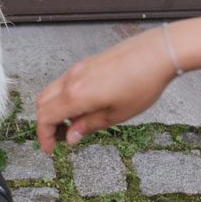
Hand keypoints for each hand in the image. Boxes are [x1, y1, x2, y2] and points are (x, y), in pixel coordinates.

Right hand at [36, 28, 175, 152]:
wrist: (157, 53)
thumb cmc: (142, 83)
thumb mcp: (116, 114)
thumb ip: (88, 126)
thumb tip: (71, 137)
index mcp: (76, 95)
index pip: (45, 117)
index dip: (44, 136)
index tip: (50, 149)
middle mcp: (71, 79)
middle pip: (42, 103)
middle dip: (47, 123)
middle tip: (62, 138)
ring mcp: (78, 68)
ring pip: (52, 91)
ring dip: (56, 110)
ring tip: (76, 123)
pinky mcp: (86, 63)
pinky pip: (65, 82)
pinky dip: (65, 98)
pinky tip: (86, 106)